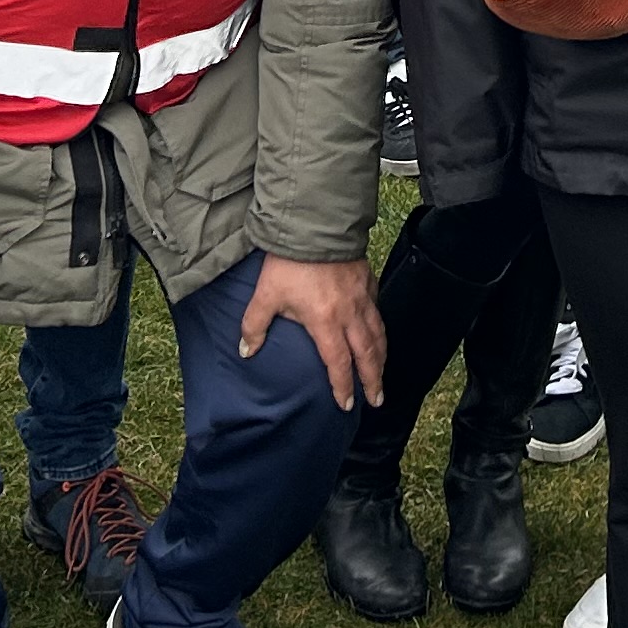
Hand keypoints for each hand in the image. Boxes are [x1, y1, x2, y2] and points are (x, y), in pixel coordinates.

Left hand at [242, 252, 388, 408]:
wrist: (314, 224)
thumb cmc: (289, 262)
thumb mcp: (266, 295)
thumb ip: (254, 326)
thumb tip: (246, 351)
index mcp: (326, 322)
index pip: (339, 363)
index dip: (343, 386)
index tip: (347, 404)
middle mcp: (350, 313)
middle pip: (367, 353)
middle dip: (373, 379)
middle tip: (377, 399)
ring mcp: (362, 295)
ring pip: (378, 332)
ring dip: (381, 355)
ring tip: (382, 371)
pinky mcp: (367, 278)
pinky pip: (377, 307)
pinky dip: (379, 323)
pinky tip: (378, 328)